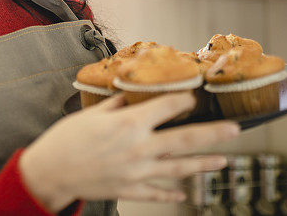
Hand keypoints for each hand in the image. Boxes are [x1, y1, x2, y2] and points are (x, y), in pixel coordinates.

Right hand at [18, 92, 239, 211]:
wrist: (50, 172)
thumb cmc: (67, 138)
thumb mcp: (93, 113)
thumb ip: (118, 105)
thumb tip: (133, 95)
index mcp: (129, 123)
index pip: (167, 107)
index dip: (185, 99)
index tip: (196, 95)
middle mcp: (139, 148)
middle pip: (185, 139)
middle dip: (213, 133)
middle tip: (236, 129)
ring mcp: (137, 172)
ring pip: (179, 168)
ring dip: (203, 163)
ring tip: (223, 160)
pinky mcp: (130, 189)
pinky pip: (157, 192)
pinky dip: (172, 192)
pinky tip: (185, 192)